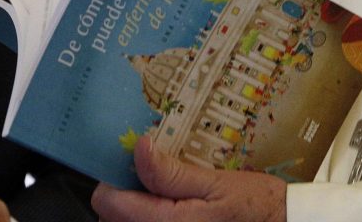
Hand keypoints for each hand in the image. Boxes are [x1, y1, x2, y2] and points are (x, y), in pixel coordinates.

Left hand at [91, 137, 285, 221]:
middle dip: (125, 191)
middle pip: (111, 216)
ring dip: (137, 204)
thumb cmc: (254, 206)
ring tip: (165, 188)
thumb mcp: (216, 182)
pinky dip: (149, 213)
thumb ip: (172, 173)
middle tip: (153, 171)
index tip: (131, 160)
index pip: (107, 202)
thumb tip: (140, 148)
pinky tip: (172, 204)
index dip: (113, 177)